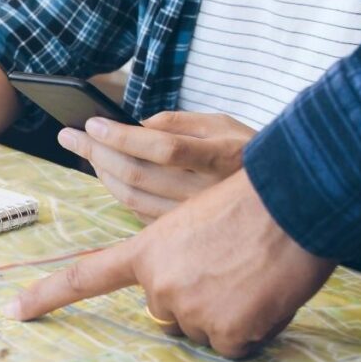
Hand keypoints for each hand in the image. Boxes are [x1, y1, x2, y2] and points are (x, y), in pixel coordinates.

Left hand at [5, 170, 335, 358]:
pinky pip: (232, 346)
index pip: (84, 278)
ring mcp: (191, 310)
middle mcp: (159, 285)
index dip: (46, 297)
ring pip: (199, 332)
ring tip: (247, 279)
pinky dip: (249, 331)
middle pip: (165, 313)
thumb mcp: (189, 223)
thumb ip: (170, 258)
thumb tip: (173, 295)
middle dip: (192, 299)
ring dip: (222, 315)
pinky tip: (261, 299)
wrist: (293, 204)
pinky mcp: (227, 333)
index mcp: (145, 252)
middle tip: (226, 268)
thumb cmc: (248, 205)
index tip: (13, 311)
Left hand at [58, 111, 255, 220]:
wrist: (291, 204)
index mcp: (224, 157)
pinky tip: (107, 175)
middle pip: (138, 175)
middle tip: (69, 135)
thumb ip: (182, 122)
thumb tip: (140, 126)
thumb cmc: (253, 154)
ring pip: (133, 199)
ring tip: (85, 151)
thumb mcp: (226, 124)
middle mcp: (210, 193)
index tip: (91, 123)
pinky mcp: (187, 239)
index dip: (122, 136)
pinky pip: (140, 216)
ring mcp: (198, 220)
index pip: (162, 148)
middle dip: (96, 152)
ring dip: (102, 174)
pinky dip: (119, 194)